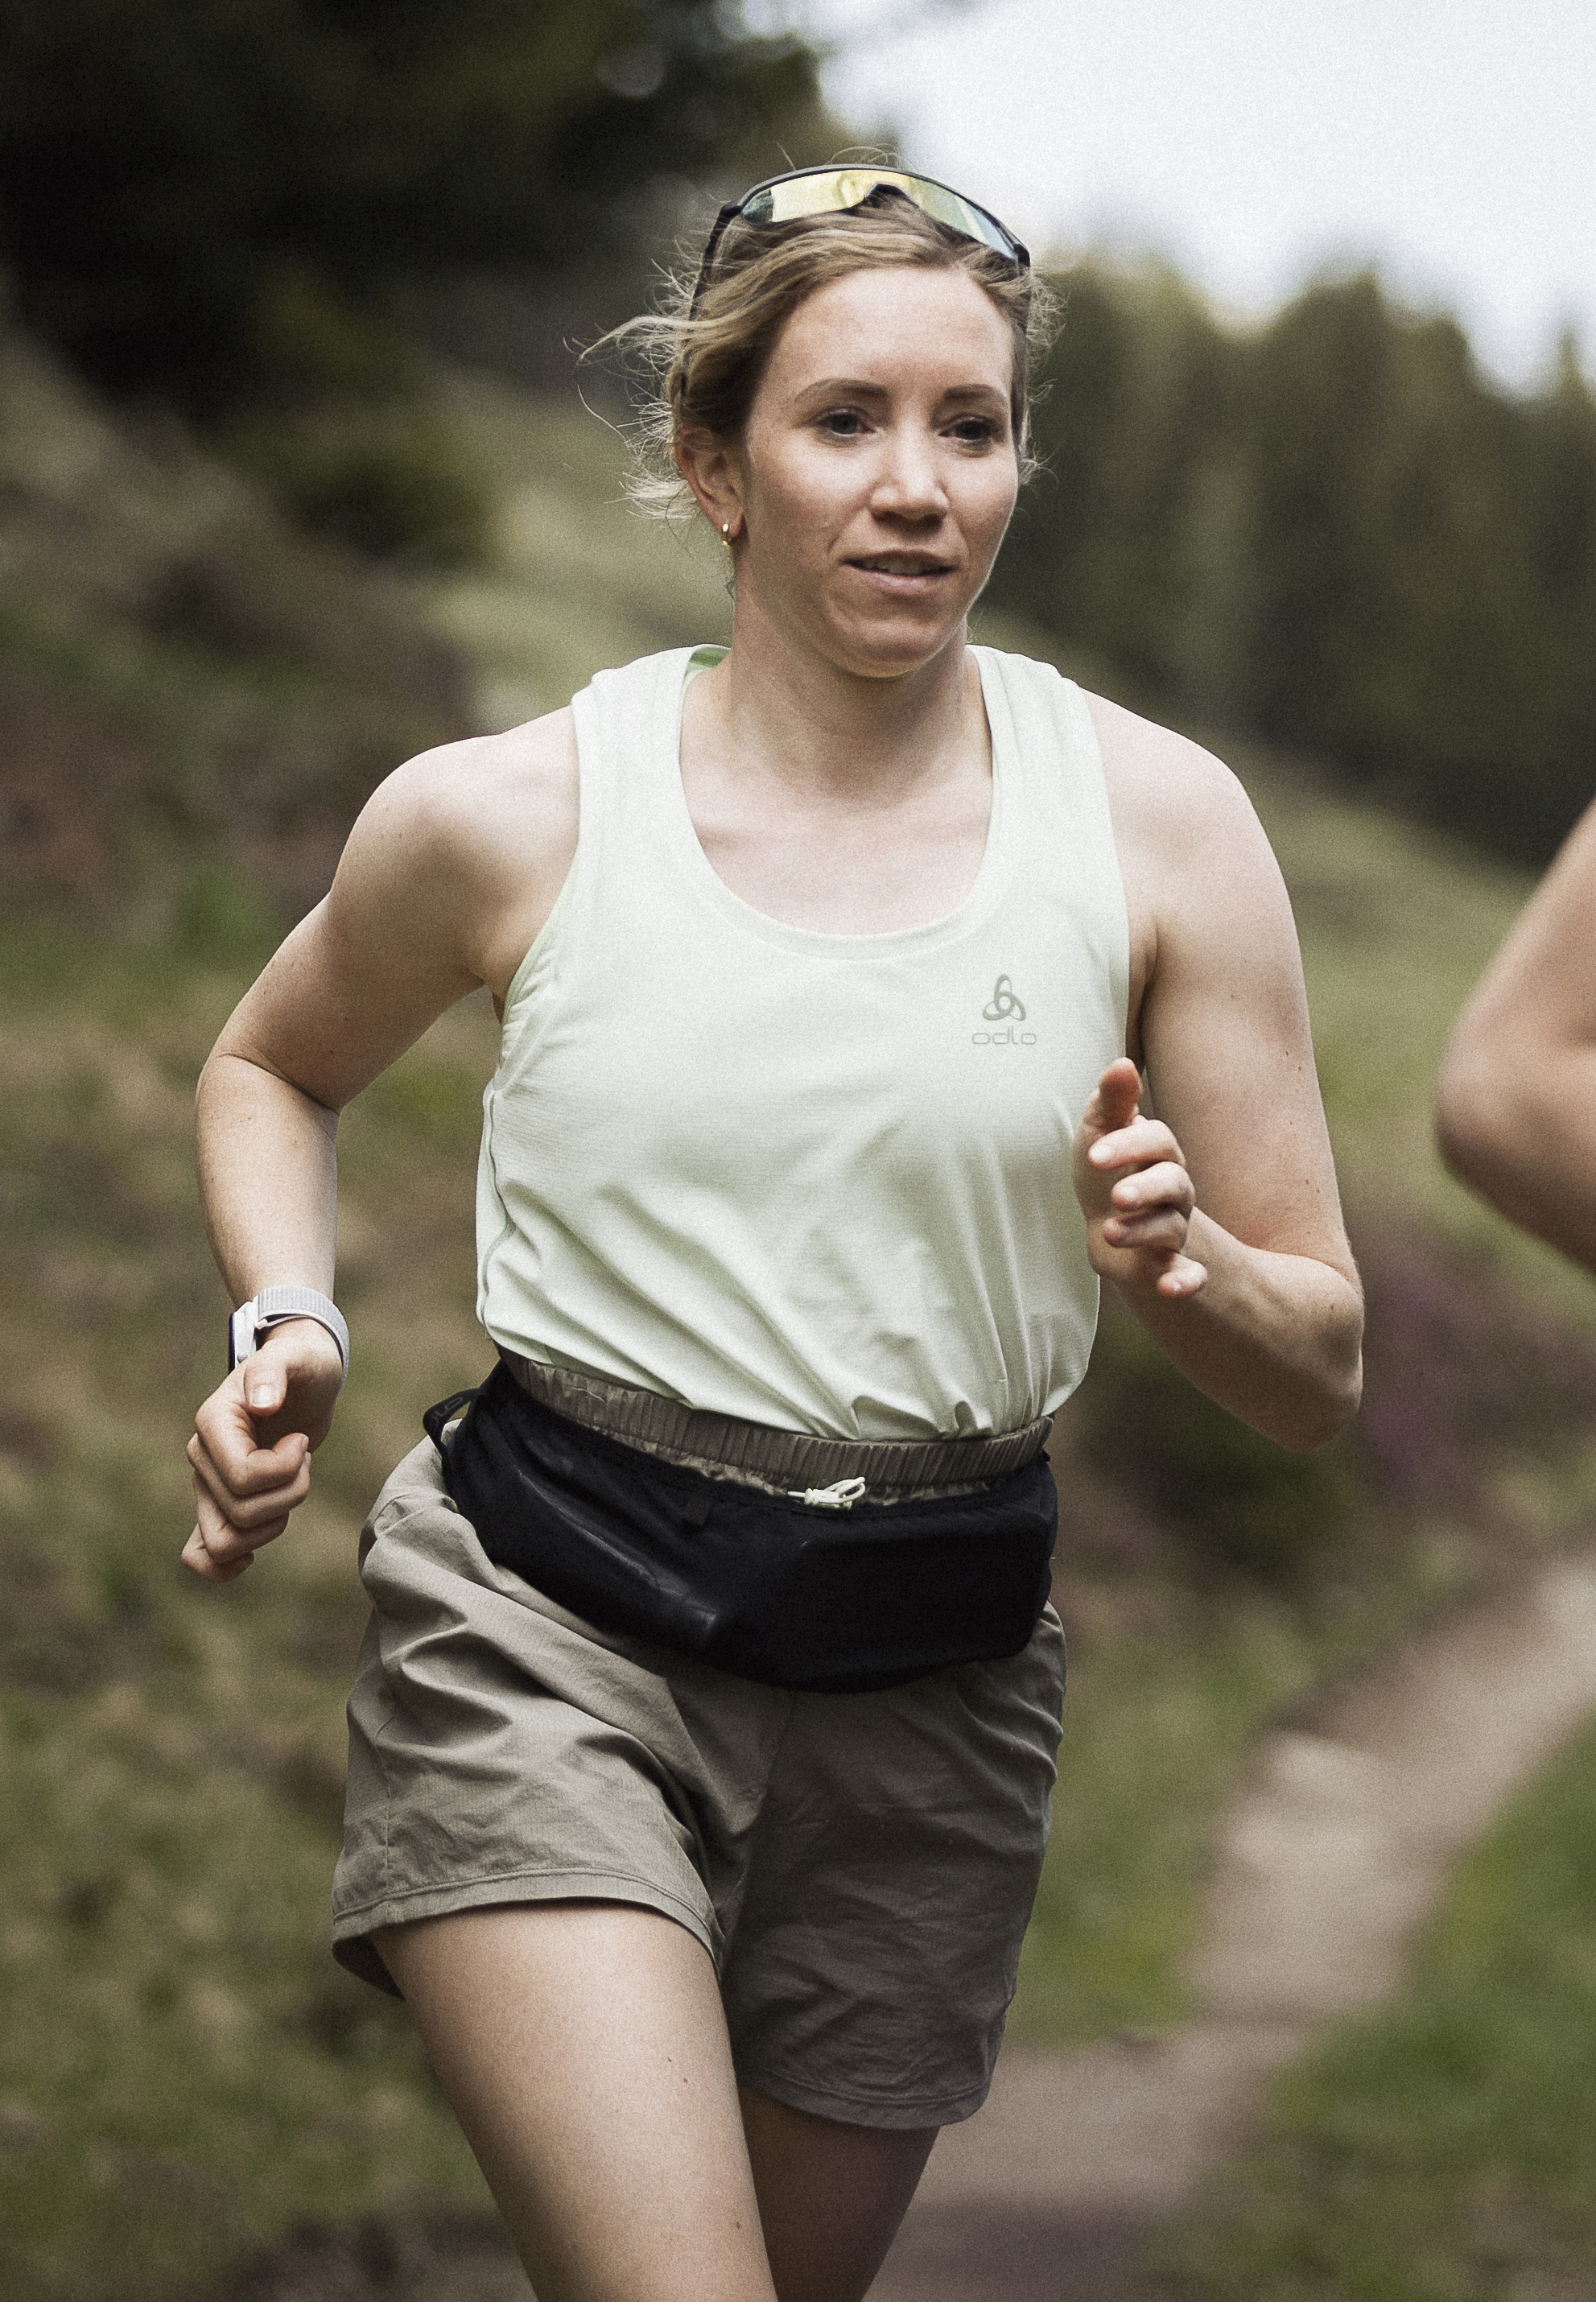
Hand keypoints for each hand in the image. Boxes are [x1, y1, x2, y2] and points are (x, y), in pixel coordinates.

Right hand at [182, 1321, 344, 1582]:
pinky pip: (202, 1554)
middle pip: (241, 1513)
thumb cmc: (301, 1364)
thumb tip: (263, 1403)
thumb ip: (275, 1371)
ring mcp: (207, 1484)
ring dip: (273, 1523)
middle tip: (304, 1458)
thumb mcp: (298, 1357)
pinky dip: (224, 1567)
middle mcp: (201, 1458)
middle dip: (290, 1494)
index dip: (283, 1470)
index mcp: (212, 1423)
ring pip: (225, 1541)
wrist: (301, 1376)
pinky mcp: (221, 1503)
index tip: (301, 1440)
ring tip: (291, 1485)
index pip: (242, 1478)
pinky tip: (250, 1559)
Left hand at [1072, 1057, 1206, 1300]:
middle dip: (1145, 1189)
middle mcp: (1172, 1189)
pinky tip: (1172, 1290)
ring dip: (1144, 1232)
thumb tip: (1121, 1063)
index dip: (1127, 1146)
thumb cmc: (1104, 1168)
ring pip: (1172, 1228)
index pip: (1154, 1142)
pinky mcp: (1168, 1263)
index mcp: (1156, 1152)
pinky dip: (1185, 1281)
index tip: (1093, 1156)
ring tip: (1110, 1232)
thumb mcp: (1100, 1131)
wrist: (1106, 1222)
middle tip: (1116, 1196)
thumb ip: (1112, 1101)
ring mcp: (1173, 1227)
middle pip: (1172, 1184)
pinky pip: (1189, 1273)